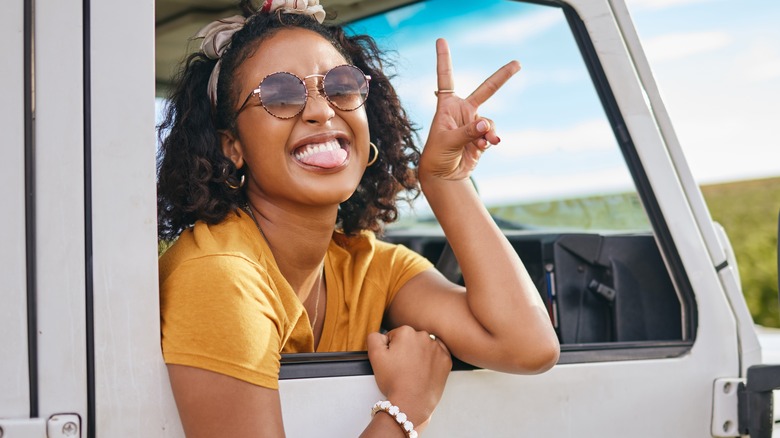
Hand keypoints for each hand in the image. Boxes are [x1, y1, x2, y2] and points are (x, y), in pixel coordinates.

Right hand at [367, 326, 451, 426]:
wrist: (411, 403)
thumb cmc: (393, 381)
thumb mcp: (375, 355)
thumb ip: (374, 337)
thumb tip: (382, 334)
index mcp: (406, 332)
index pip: (395, 336)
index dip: (391, 350)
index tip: (392, 362)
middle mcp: (424, 336)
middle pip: (410, 340)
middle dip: (405, 350)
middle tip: (401, 368)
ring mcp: (437, 348)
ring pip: (424, 347)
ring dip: (419, 355)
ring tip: (412, 371)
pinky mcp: (446, 360)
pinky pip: (437, 356)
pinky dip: (431, 361)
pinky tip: (424, 371)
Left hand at [419, 38, 520, 180]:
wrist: (444, 175)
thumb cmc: (437, 155)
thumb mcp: (448, 141)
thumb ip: (468, 131)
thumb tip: (486, 123)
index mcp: (447, 105)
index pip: (445, 78)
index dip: (444, 59)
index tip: (441, 40)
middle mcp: (462, 111)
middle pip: (486, 89)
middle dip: (503, 77)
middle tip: (518, 63)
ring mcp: (474, 124)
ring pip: (490, 121)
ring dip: (490, 131)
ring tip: (485, 142)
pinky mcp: (483, 137)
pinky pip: (492, 134)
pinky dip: (491, 139)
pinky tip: (485, 146)